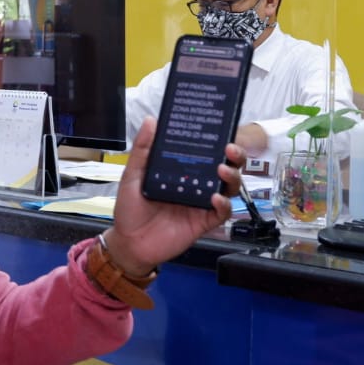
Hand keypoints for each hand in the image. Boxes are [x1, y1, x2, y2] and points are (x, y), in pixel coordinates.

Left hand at [104, 117, 243, 276]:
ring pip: (228, 188)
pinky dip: (223, 205)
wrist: (129, 243)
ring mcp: (201, 203)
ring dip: (231, 177)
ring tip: (222, 170)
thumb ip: (142, 150)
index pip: (205, 151)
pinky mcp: (203, 222)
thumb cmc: (130, 209)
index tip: (220, 128)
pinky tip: (215, 198)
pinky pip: (221, 213)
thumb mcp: (132, 175)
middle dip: (234, 156)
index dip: (216, 140)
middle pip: (224, 166)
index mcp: (181, 169)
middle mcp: (195, 183)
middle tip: (230, 148)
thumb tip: (151, 121)